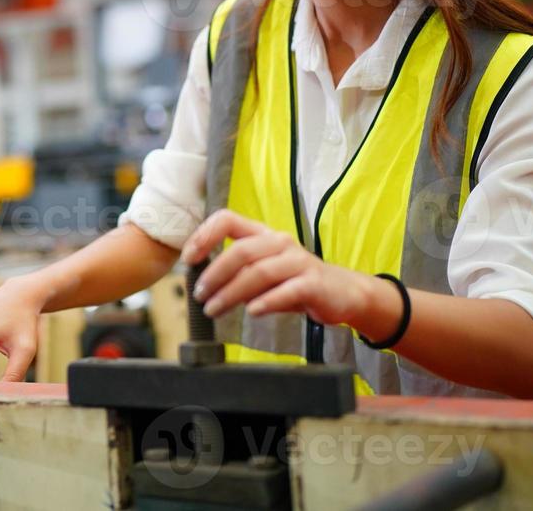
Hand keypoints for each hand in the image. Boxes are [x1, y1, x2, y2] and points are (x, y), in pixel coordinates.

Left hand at [180, 210, 376, 328]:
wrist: (343, 294)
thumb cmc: (296, 282)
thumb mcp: (265, 272)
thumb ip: (239, 273)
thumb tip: (204, 284)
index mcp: (264, 234)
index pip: (227, 219)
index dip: (204, 235)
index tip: (189, 259)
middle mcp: (280, 242)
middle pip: (240, 252)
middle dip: (214, 275)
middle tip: (199, 296)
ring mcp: (298, 262)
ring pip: (258, 273)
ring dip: (231, 293)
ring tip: (214, 309)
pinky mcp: (313, 284)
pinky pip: (286, 291)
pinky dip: (266, 301)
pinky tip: (252, 312)